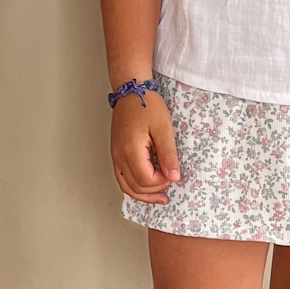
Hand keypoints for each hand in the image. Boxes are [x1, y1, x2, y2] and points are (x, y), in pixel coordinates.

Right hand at [111, 89, 180, 203]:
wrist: (132, 91)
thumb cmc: (147, 106)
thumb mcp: (164, 128)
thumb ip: (168, 154)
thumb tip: (173, 177)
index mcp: (131, 150)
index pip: (145, 179)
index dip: (161, 182)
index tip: (173, 173)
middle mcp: (119, 156)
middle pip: (135, 187)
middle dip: (154, 191)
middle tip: (170, 186)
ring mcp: (116, 155)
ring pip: (126, 186)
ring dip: (143, 195)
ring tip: (159, 197)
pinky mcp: (116, 153)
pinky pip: (122, 177)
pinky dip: (134, 186)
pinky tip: (145, 186)